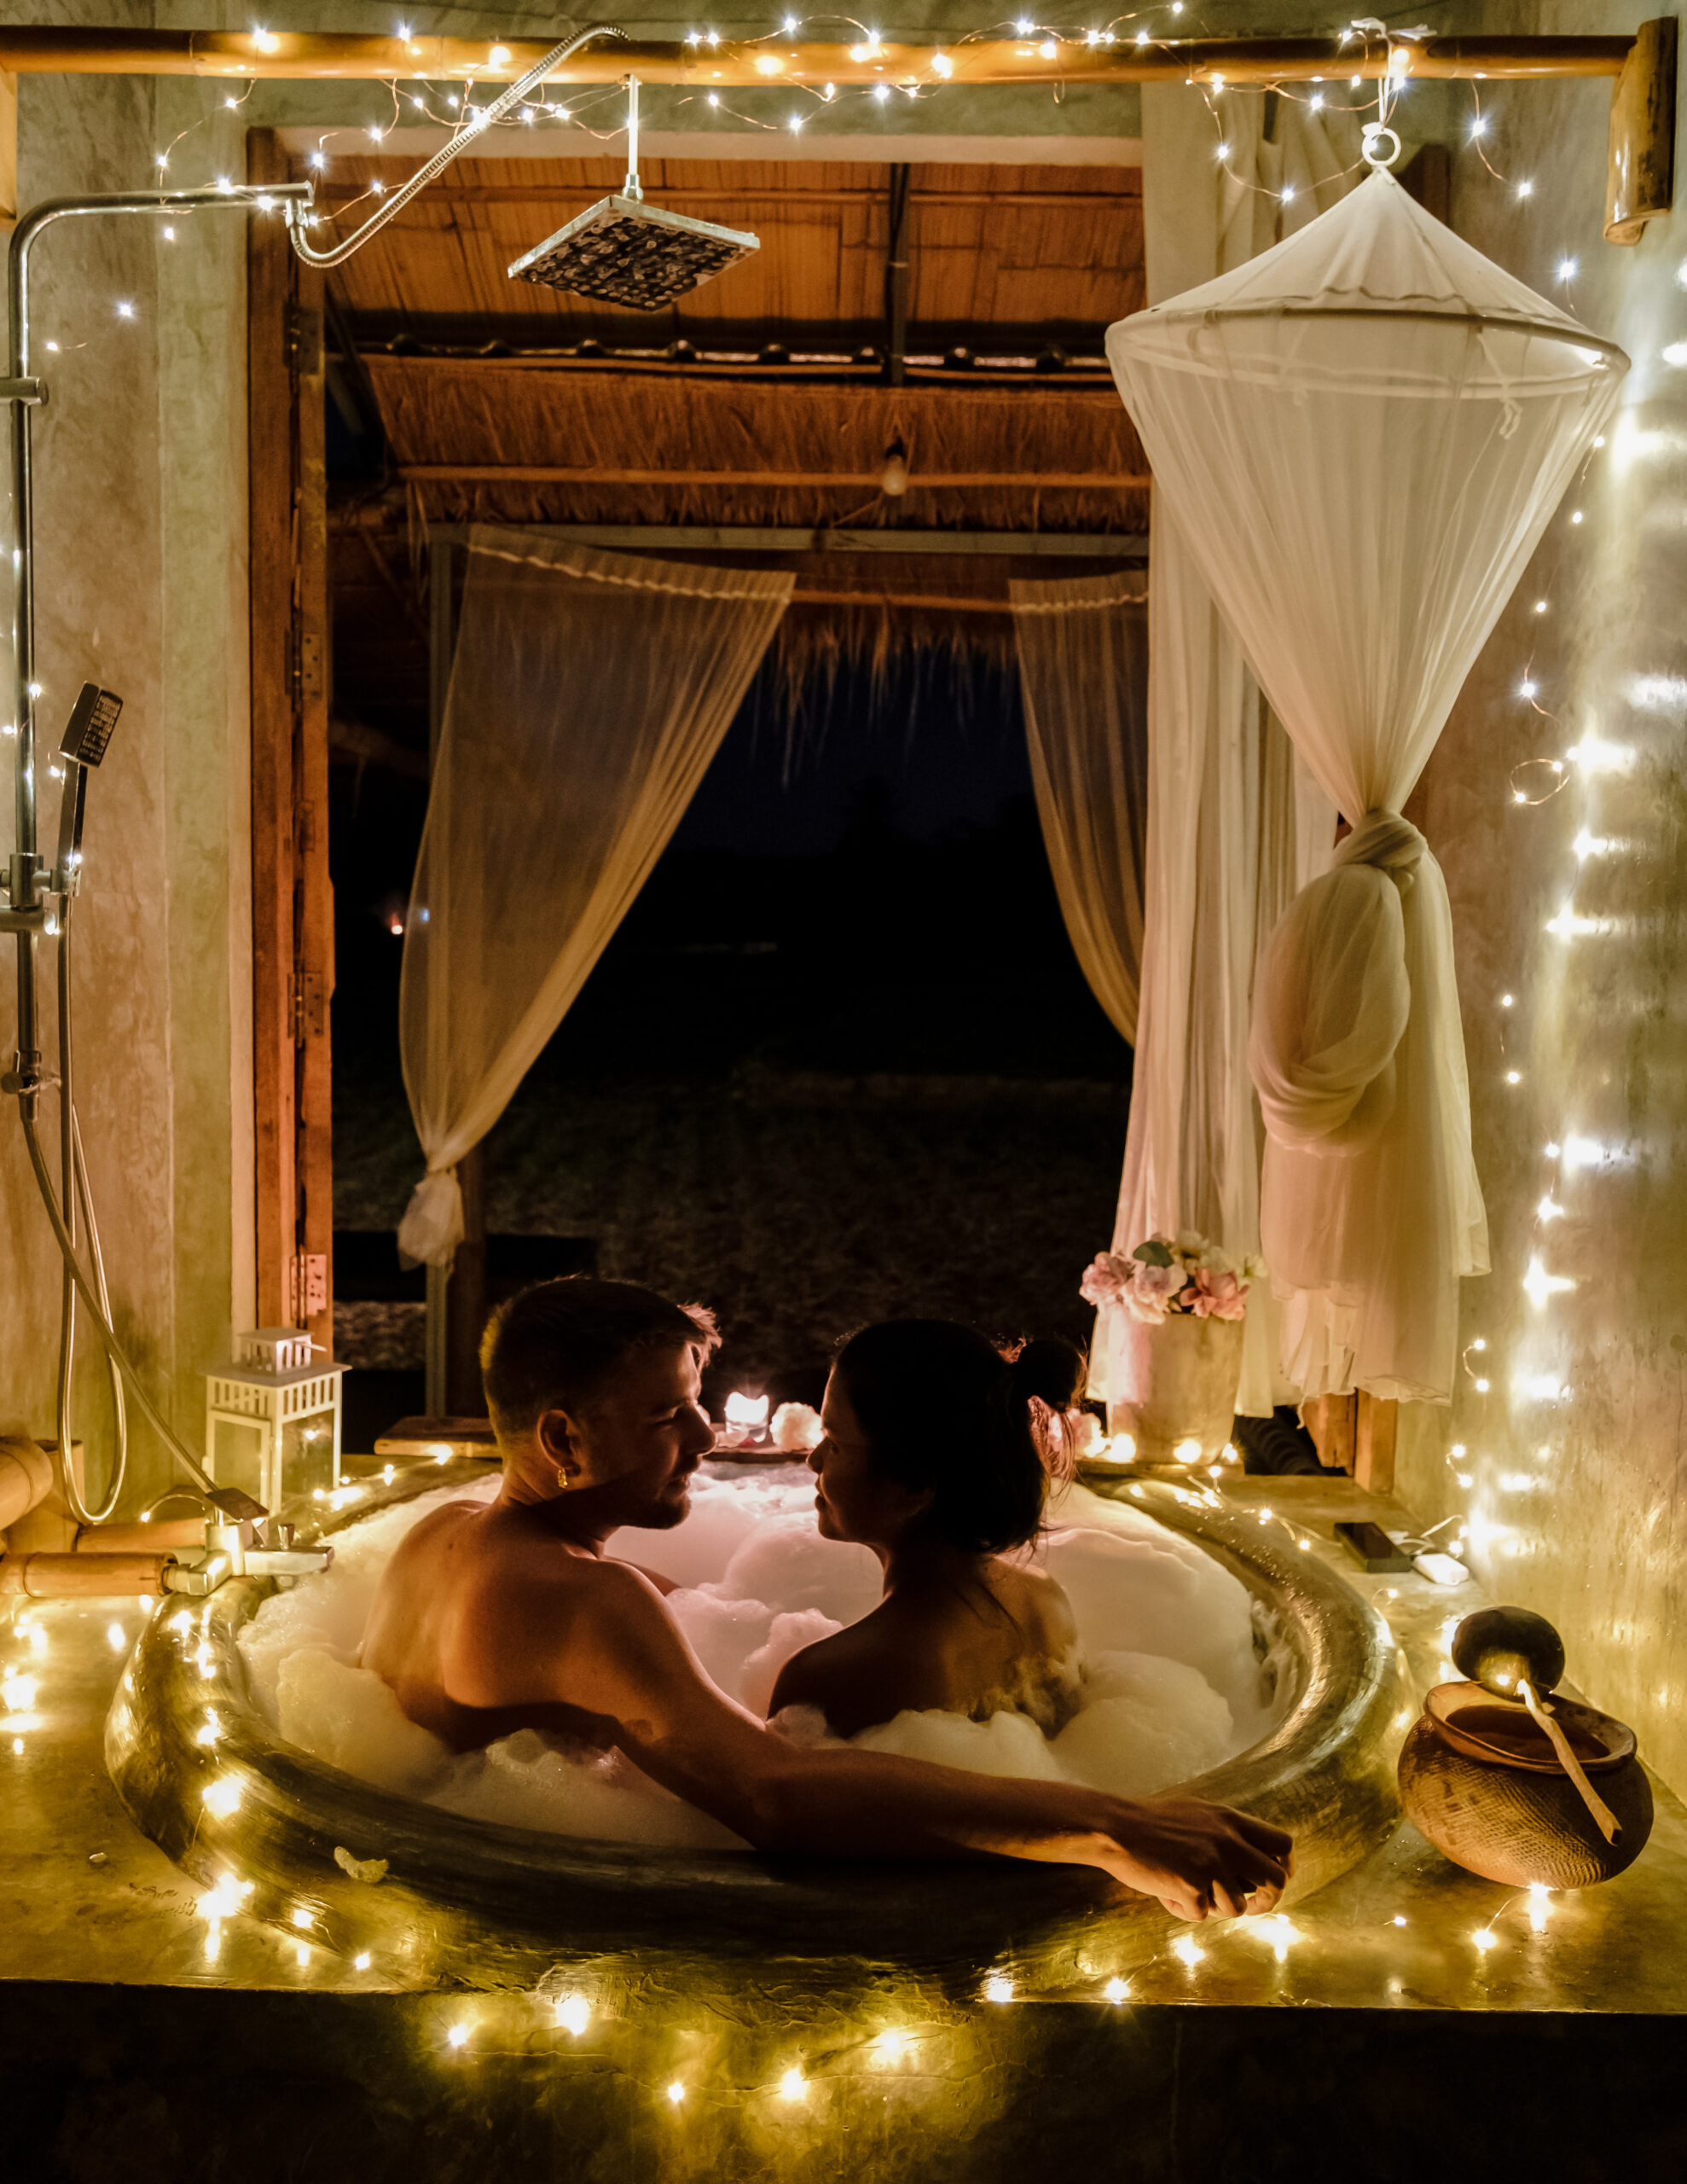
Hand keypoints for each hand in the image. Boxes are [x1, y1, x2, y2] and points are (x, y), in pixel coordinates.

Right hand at [1099, 1796, 1293, 1922]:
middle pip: (1276, 1880)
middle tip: (1251, 1906)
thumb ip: (1228, 1831)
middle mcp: (1227, 1841)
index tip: (1275, 1880)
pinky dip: (1184, 1910)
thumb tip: (1253, 1855)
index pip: (1282, 1844)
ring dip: (1215, 1907)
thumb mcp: (1199, 1813)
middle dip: (1268, 1901)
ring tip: (1189, 1891)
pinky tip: (1166, 1893)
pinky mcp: (1192, 1886)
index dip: (1284, 1867)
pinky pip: (1200, 1914)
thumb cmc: (1152, 1822)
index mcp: (1230, 1820)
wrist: (1116, 1828)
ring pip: (1237, 1906)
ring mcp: (1210, 1865)